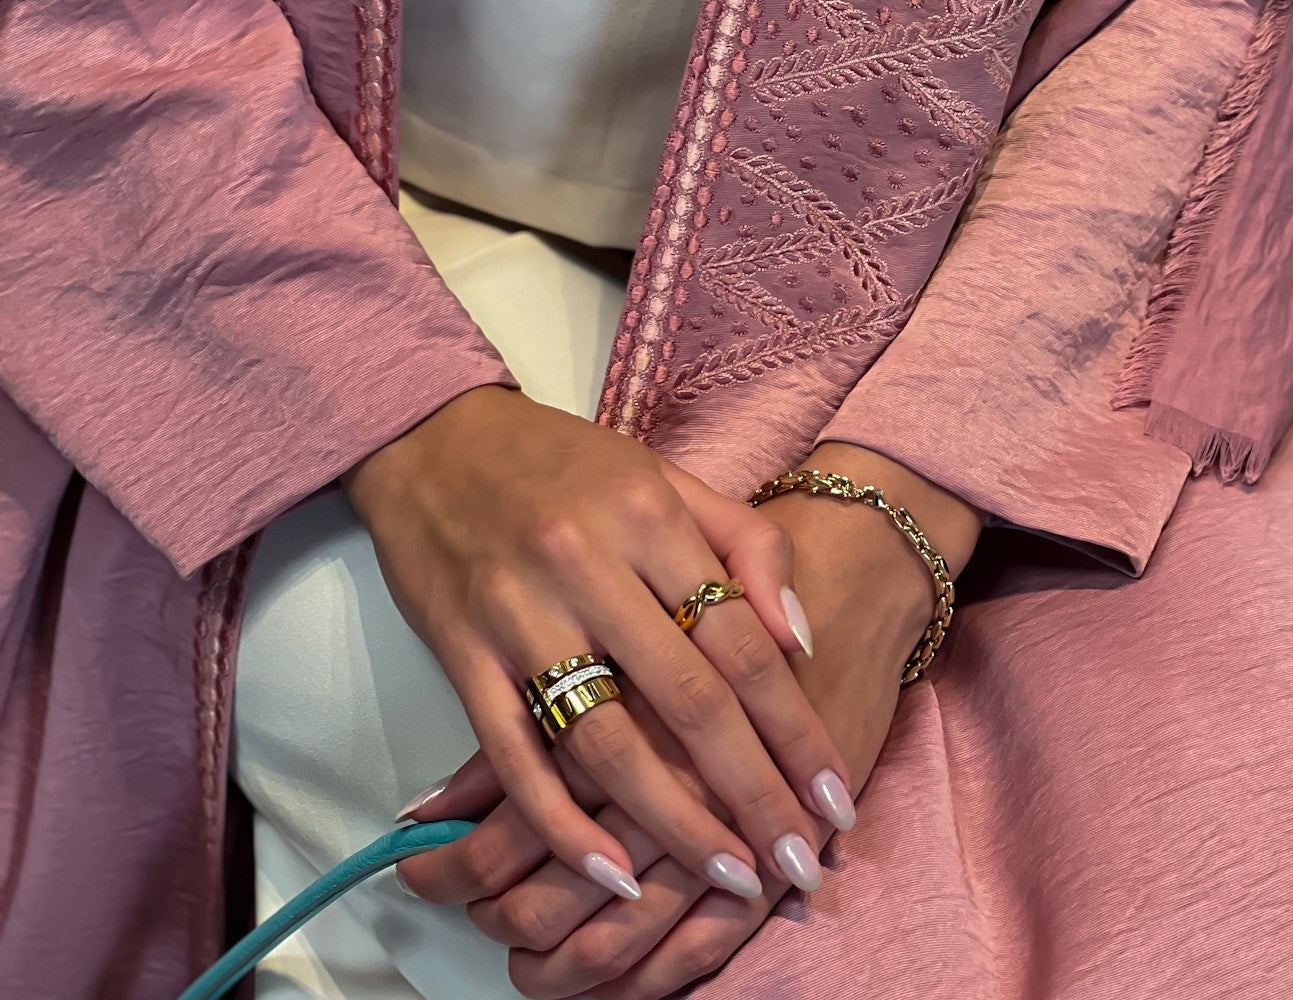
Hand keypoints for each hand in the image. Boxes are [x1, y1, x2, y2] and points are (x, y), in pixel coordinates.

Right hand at [399, 443, 979, 997]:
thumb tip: (799, 639)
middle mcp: (588, 564)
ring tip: (731, 879)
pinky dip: (563, 824)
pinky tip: (612, 873)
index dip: (794, 726)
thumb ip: (741, 544)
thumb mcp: (661, 476)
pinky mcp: (461, 654)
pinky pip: (516, 757)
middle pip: (689, 700)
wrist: (431, 437)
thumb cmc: (561, 462)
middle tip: (800, 863)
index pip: (740, 639)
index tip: (835, 794)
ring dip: (674, 825)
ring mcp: (520, 614)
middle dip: (753, 793)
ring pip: (608, 741)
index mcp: (647, 514)